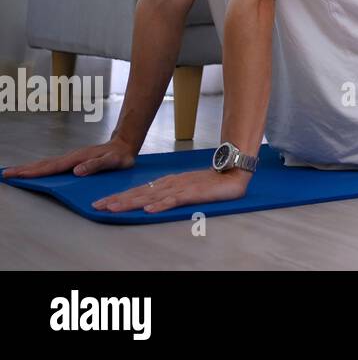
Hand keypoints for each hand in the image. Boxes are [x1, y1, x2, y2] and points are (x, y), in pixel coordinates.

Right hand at [2, 136, 137, 179]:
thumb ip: (96, 165)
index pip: (52, 167)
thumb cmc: (120, 155)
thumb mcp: (112, 161)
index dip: (35, 172)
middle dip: (24, 169)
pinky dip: (41, 167)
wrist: (126, 144)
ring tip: (14, 172)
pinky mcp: (74, 159)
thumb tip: (77, 171)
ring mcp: (72, 157)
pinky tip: (35, 171)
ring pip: (46, 163)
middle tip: (6, 174)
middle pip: (44, 164)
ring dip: (30, 168)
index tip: (18, 175)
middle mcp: (72, 157)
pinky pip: (53, 164)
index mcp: (77, 159)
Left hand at [91, 168, 250, 213]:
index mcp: (167, 183)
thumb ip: (168, 194)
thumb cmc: (210, 182)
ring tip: (114, 208)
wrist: (233, 173)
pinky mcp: (194, 193)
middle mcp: (170, 184)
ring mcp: (181, 188)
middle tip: (98, 206)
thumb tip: (148, 203)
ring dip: (132, 203)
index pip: (139, 191)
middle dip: (118, 200)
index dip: (119, 197)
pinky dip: (161, 205)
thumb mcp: (185, 188)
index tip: (101, 203)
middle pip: (140, 193)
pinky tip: (150, 210)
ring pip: (152, 197)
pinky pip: (175, 200)